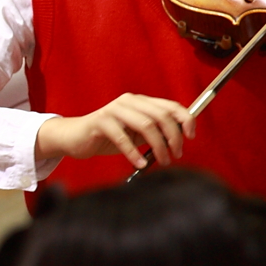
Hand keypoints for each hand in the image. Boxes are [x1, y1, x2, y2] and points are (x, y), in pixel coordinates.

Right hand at [36, 94, 193, 171]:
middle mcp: (129, 101)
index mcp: (140, 102)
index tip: (191, 137)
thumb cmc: (106, 137)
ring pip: (146, 125)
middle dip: (173, 137)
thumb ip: (154, 132)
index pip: (170, 106)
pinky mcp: (100, 121)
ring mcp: (114, 110)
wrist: (74, 137)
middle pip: (161, 116)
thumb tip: (179, 139)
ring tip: (162, 161)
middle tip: (175, 154)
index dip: (186, 120)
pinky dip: (134, 153)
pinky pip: (123, 138)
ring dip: (158, 146)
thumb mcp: (135, 133)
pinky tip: (139, 163)